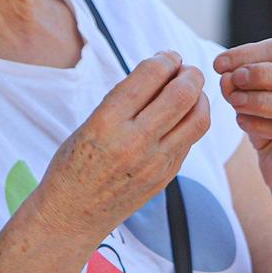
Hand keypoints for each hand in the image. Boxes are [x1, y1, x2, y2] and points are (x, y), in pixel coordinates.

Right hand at [27, 52, 209, 244]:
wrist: (71, 216)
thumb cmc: (73, 164)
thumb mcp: (89, 123)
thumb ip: (124, 99)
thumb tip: (161, 71)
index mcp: (106, 122)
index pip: (150, 75)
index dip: (165, 58)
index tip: (168, 56)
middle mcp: (134, 142)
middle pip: (183, 94)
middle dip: (191, 73)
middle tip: (186, 70)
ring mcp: (155, 163)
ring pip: (199, 118)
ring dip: (200, 97)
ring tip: (191, 91)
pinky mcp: (166, 177)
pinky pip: (191, 140)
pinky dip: (193, 121)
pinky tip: (182, 116)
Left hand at [216, 39, 271, 196]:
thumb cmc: (270, 124)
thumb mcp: (251, 98)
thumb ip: (239, 83)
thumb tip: (226, 76)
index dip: (248, 53)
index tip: (218, 64)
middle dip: (263, 73)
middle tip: (234, 79)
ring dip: (261, 101)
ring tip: (234, 102)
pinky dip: (260, 125)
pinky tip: (241, 122)